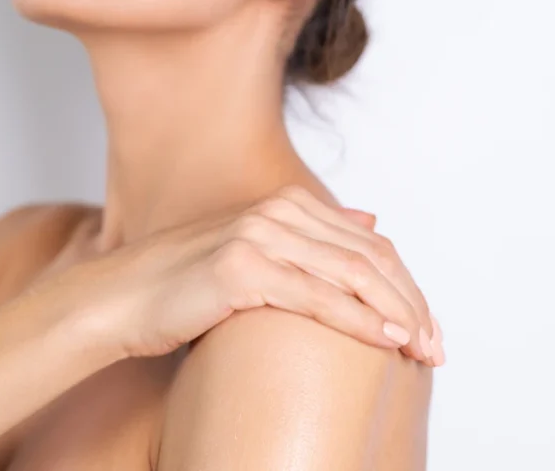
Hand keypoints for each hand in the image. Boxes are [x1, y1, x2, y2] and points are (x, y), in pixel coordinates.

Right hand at [43, 186, 442, 364]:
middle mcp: (275, 212)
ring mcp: (258, 235)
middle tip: (436, 346)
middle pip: (369, 257)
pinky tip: (386, 341)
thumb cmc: (181, 285)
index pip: (367, 245)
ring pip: (353, 274)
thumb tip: (371, 219)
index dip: (405, 285)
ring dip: (397, 314)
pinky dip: (359, 321)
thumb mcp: (252, 253)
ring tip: (422, 349)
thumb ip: (310, 238)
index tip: (427, 326)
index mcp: (283, 205)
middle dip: (411, 303)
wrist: (118, 299)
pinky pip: (317, 297)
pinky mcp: (241, 268)